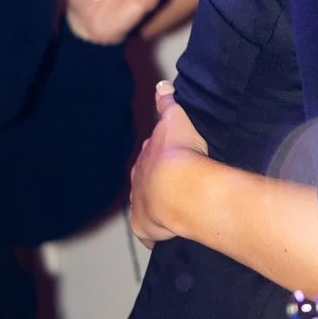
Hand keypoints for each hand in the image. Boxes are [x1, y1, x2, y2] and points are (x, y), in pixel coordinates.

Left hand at [129, 82, 208, 244]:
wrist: (177, 187)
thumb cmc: (180, 152)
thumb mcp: (175, 120)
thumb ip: (167, 103)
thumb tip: (162, 84)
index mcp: (147, 156)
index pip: (151, 155)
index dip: (162, 156)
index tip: (173, 157)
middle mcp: (138, 181)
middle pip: (145, 180)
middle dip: (156, 181)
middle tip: (177, 183)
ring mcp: (139, 205)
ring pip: (146, 205)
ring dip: (156, 206)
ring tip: (175, 209)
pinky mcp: (143, 227)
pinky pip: (148, 232)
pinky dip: (155, 233)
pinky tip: (166, 234)